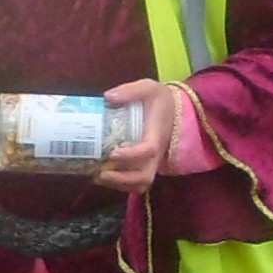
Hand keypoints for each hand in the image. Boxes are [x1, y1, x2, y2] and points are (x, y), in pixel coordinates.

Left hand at [84, 80, 177, 195]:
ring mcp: (151, 162)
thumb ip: (130, 91)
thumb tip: (108, 97)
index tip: (112, 153)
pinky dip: (119, 184)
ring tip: (98, 177)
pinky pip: (135, 183)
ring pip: (140, 184)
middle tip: (100, 174)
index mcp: (157, 134)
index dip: (131, 155)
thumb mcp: (149, 88)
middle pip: (145, 177)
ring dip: (119, 185)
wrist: (174, 110)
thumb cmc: (160, 100)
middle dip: (122, 180)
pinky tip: (102, 176)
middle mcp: (156, 154)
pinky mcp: (145, 165)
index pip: (149, 150)